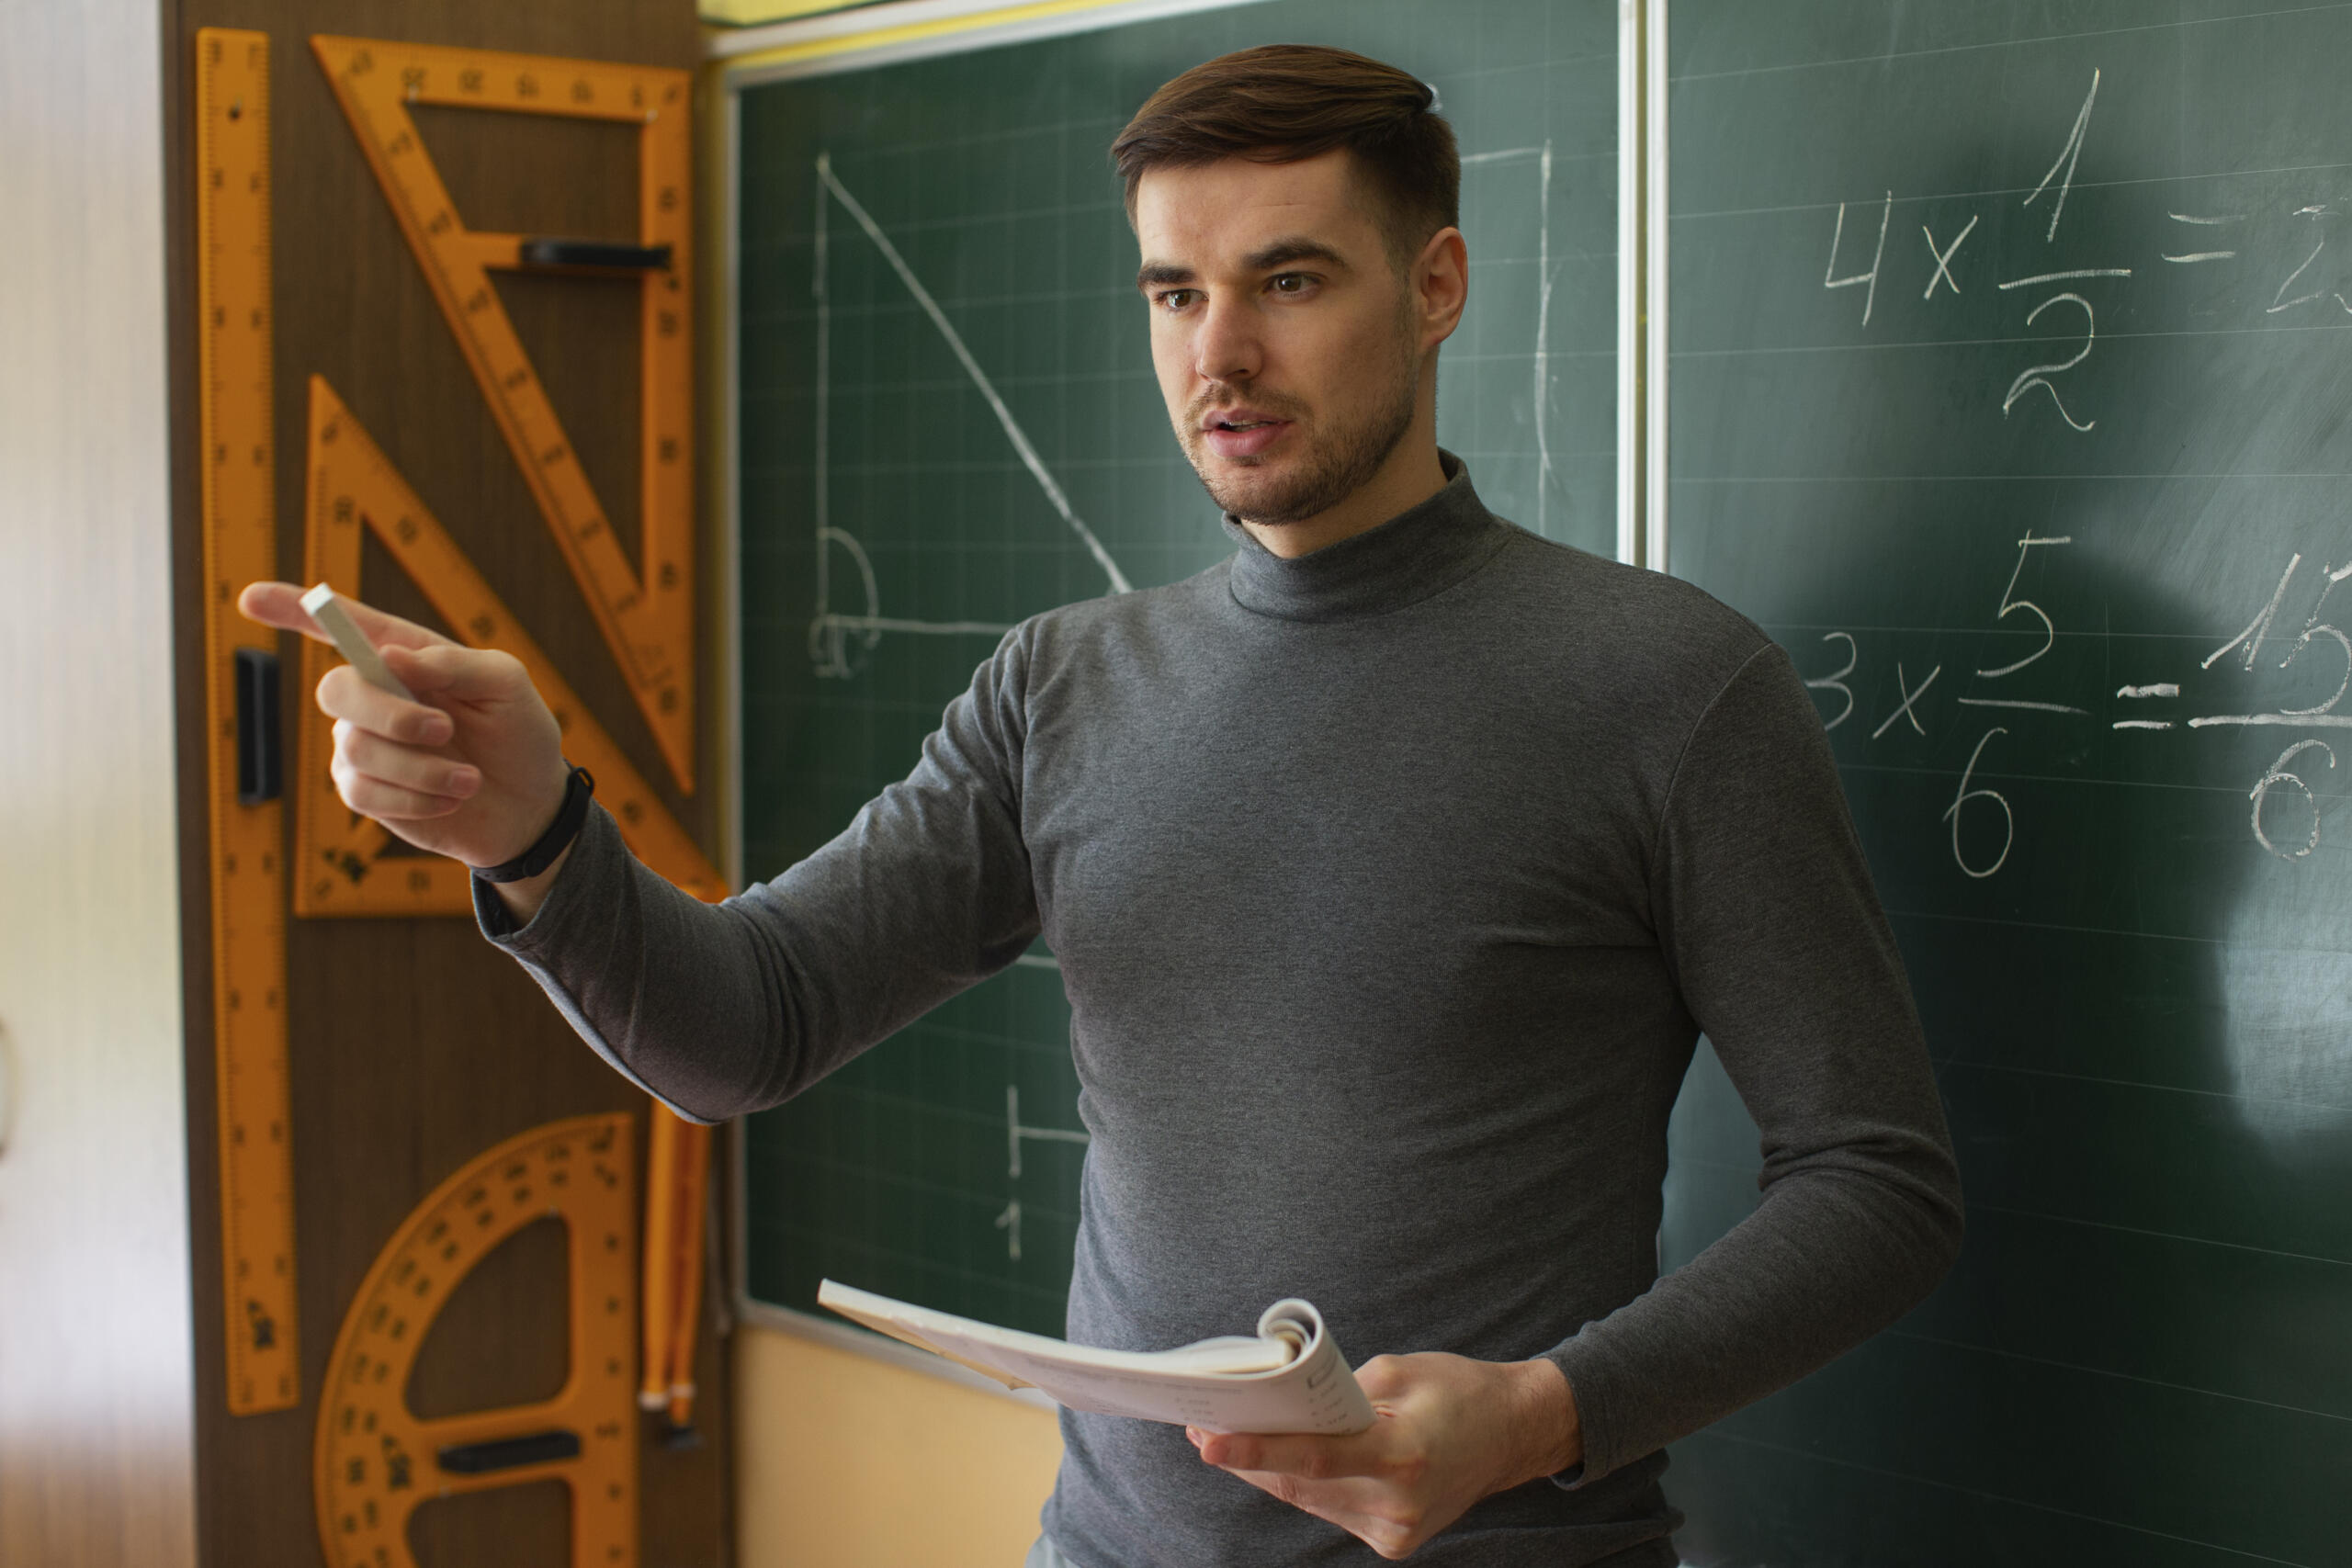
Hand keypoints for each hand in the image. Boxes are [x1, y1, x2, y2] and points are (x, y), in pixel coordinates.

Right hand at [238, 581, 570, 871]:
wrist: (530, 804)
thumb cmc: (518, 732)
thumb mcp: (506, 684)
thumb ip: (453, 664)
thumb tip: (391, 656)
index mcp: (405, 655)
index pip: (342, 625)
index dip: (292, 608)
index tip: (250, 597)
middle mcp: (375, 695)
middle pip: (337, 690)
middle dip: (390, 714)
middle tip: (445, 730)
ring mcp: (363, 744)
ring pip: (355, 749)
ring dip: (421, 767)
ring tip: (469, 778)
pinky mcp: (365, 791)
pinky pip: (363, 792)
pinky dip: (416, 798)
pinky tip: (451, 797)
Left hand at [1187, 1354, 1579, 1560]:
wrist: (1513, 1434)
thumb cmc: (1459, 1391)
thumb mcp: (1397, 1371)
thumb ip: (1338, 1395)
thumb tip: (1282, 1405)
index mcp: (1404, 1457)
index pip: (1315, 1457)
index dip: (1257, 1449)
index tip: (1209, 1440)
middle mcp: (1398, 1506)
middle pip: (1300, 1483)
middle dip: (1249, 1456)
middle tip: (1203, 1428)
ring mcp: (1395, 1531)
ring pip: (1309, 1500)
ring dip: (1268, 1471)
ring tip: (1226, 1440)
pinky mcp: (1393, 1540)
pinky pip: (1329, 1508)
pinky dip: (1303, 1483)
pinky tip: (1275, 1460)